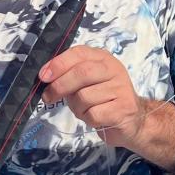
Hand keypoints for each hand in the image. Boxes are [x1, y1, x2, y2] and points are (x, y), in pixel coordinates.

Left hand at [39, 46, 174, 170]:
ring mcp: (121, 89)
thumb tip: (45, 78)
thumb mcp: (84, 83)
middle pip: (81, 73)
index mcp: (102, 59)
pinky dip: (88, 119)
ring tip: (85, 110)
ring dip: (76, 108)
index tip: (43, 77)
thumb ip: (67, 76)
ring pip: (84, 97)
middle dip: (60, 86)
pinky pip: (93, 114)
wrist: (131, 120)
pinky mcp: (124, 108)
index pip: (79, 53)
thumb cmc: (102, 100)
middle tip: (48, 97)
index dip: (58, 64)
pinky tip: (96, 118)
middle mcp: (114, 70)